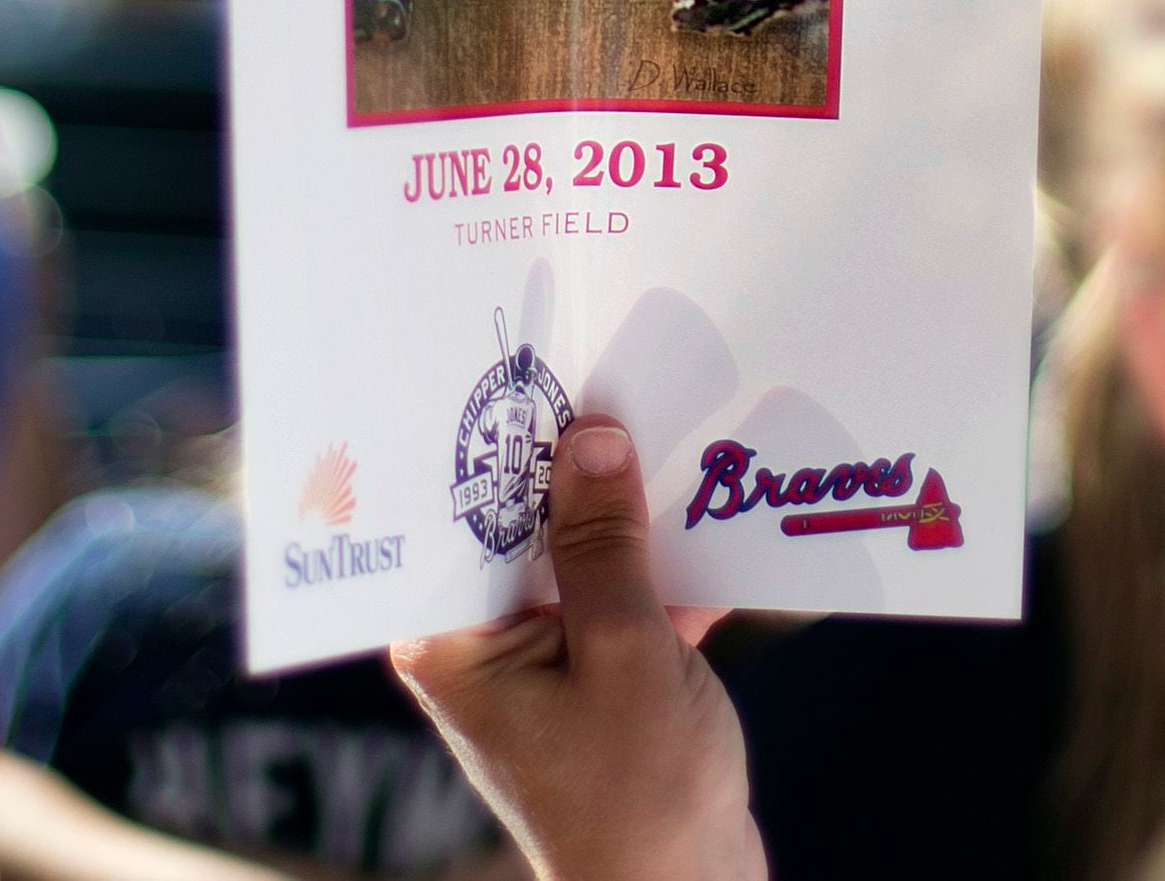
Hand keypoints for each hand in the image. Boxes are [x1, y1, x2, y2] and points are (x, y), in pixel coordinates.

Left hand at [392, 419, 760, 880]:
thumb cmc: (637, 801)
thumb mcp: (626, 651)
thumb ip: (606, 543)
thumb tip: (593, 437)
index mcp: (453, 641)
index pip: (452, 515)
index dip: (485, 438)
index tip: (521, 363)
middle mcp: (482, 648)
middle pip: (517, 526)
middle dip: (567, 462)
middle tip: (604, 374)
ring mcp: (543, 666)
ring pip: (578, 557)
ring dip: (627, 512)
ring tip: (666, 427)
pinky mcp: (599, 684)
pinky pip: (622, 599)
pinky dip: (663, 568)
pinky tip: (712, 515)